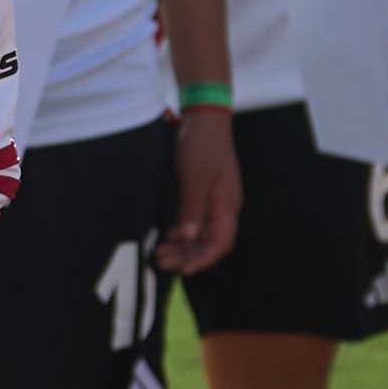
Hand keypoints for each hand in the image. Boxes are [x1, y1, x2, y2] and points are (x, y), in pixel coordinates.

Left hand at [158, 105, 242, 276]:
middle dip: (188, 256)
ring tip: (160, 254)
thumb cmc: (201, 145)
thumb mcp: (194, 176)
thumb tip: (188, 237)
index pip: (220, 242)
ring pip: (201, 234)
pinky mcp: (203, 194)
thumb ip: (192, 207)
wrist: (204, 118)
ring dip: (183, 246)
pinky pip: (195, 222)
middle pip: (210, 242)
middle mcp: (223, 206)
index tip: (183, 270)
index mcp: (227, 204)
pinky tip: (167, 237)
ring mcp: (214, 201)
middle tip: (162, 262)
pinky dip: (181, 233)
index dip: (203, 259)